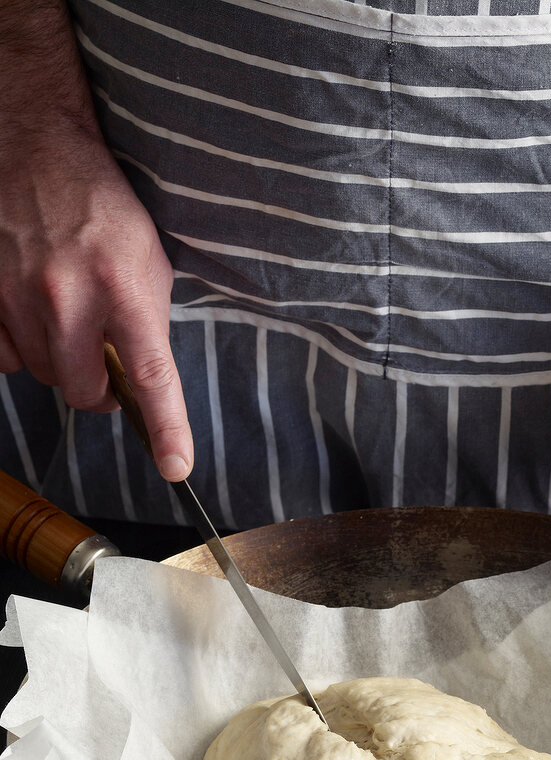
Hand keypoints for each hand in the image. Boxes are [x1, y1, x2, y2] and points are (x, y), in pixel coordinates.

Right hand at [0, 120, 192, 480]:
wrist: (33, 144)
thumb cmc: (101, 204)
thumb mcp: (147, 259)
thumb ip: (145, 321)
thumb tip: (139, 378)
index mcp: (124, 288)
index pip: (151, 376)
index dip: (166, 428)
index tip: (176, 466)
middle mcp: (67, 298)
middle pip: (83, 391)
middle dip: (99, 389)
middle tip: (107, 366)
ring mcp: (16, 296)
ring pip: (43, 375)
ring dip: (61, 363)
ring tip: (69, 319)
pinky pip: (4, 357)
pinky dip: (19, 347)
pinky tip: (30, 313)